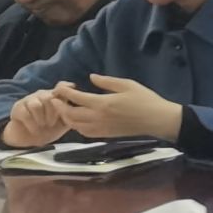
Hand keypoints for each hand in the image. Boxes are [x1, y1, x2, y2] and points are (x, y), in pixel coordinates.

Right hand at [3, 88, 73, 147]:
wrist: (31, 139)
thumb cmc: (50, 129)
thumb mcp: (64, 122)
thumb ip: (71, 114)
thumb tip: (80, 110)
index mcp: (55, 97)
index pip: (61, 86)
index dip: (66, 87)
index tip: (72, 88)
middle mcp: (42, 95)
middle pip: (49, 98)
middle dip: (52, 113)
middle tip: (52, 123)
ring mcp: (29, 100)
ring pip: (36, 105)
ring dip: (41, 118)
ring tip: (43, 126)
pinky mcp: (18, 107)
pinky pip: (26, 114)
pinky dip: (32, 125)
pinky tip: (35, 130)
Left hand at [49, 75, 183, 141]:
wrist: (157, 120)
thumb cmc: (145, 99)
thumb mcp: (127, 84)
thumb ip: (107, 81)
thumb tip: (91, 77)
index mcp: (102, 103)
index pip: (76, 97)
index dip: (65, 92)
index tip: (60, 86)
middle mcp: (97, 117)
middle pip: (70, 113)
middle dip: (59, 106)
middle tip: (56, 98)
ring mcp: (100, 128)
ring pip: (74, 125)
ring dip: (66, 117)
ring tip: (64, 109)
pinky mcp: (105, 135)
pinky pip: (84, 133)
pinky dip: (76, 126)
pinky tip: (78, 121)